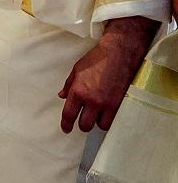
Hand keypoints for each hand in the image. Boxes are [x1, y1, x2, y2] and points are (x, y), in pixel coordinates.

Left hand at [58, 18, 155, 132]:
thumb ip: (68, 85)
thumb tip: (62, 96)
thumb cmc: (96, 59)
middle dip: (82, 125)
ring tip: (96, 116)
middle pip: (85, 125)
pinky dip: (109, 119)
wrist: (119, 54)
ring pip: (100, 125)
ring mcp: (107, 104)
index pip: (69, 115)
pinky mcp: (120, 104)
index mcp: (78, 92)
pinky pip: (113, 120)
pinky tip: (106, 114)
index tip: (66, 129)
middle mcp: (92, 101)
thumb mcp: (77, 70)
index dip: (66, 125)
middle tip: (82, 121)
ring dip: (97, 122)